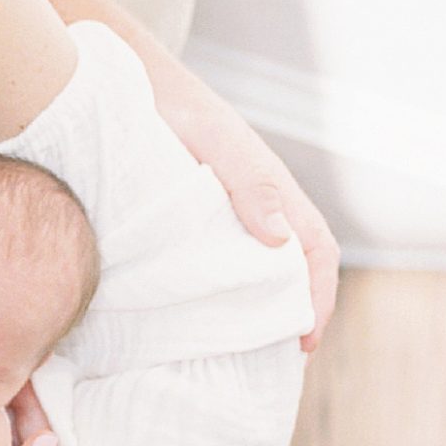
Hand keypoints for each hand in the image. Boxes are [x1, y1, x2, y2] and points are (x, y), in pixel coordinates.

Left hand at [157, 85, 339, 351]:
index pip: (317, 249)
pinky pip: (223, 260)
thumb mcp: (215, 143)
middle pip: (297, 266)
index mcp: (273, 188)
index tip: (305, 340)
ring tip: (247, 350)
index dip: (319, 296)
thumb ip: (249, 183)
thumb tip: (279, 239)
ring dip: (263, 306)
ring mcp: (230, 211)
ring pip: (260, 267)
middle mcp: (259, 203)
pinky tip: (206, 316)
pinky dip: (227, 291)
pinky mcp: (197, 216)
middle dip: (298, 312)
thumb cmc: (175, 109)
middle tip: (278, 360)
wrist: (126, 85)